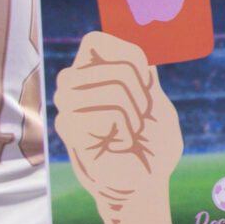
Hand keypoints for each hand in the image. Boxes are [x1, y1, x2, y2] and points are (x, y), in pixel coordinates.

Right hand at [53, 29, 185, 212]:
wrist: (146, 183)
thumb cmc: (153, 145)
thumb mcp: (156, 101)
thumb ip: (143, 74)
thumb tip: (135, 47)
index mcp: (95, 75)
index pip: (95, 40)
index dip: (126, 57)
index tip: (144, 85)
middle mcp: (75, 87)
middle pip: (105, 62)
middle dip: (137, 88)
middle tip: (139, 115)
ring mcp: (68, 107)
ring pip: (108, 88)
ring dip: (132, 112)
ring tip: (130, 131)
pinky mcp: (68, 129)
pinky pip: (105, 113)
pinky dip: (124, 129)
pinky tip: (119, 144)